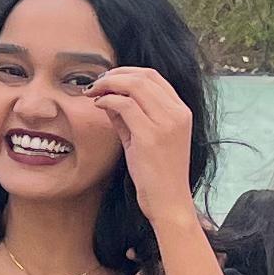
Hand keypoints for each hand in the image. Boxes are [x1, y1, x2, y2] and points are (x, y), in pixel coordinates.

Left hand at [78, 66, 202, 223]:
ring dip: (108, 84)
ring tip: (93, 93)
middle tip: (95, 84)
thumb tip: (109, 97)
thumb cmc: (157, 174)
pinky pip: (125, 105)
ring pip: (134, 85)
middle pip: (144, 76)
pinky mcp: (150, 136)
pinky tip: (98, 106)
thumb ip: (131, 117)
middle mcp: (177, 113)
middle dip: (115, 74)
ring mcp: (166, 123)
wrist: (168, 202)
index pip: (154, 77)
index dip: (127, 72)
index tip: (108, 79)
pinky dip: (107, 100)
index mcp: (181, 111)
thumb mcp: (146, 138)